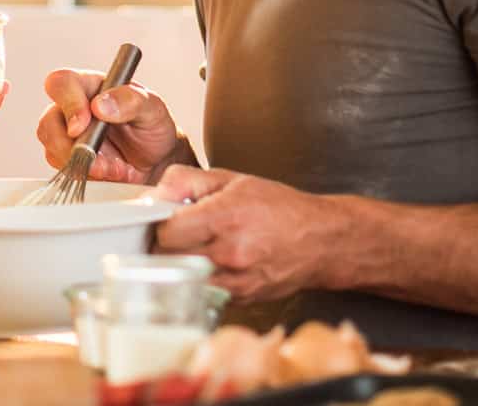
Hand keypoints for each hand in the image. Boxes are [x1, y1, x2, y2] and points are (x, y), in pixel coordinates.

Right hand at [36, 67, 190, 183]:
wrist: (158, 160)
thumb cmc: (152, 127)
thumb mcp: (152, 108)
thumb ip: (130, 100)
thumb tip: (100, 104)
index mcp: (90, 86)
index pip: (63, 83)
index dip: (68, 103)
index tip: (83, 124)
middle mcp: (73, 108)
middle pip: (48, 121)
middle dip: (70, 145)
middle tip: (96, 157)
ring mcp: (68, 135)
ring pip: (52, 147)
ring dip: (81, 162)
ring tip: (111, 167)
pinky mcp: (69, 159)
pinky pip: (63, 168)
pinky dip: (86, 174)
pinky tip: (108, 172)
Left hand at [152, 166, 341, 303]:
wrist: (321, 240)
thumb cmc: (280, 207)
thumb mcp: (234, 179)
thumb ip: (188, 180)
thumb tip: (156, 194)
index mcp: (226, 217)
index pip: (167, 231)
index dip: (160, 224)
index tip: (167, 220)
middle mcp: (230, 252)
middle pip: (170, 258)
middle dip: (167, 244)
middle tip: (178, 233)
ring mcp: (236, 281)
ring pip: (184, 278)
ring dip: (181, 264)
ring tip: (196, 247)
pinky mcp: (241, 298)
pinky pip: (204, 290)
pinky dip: (201, 278)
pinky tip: (214, 263)